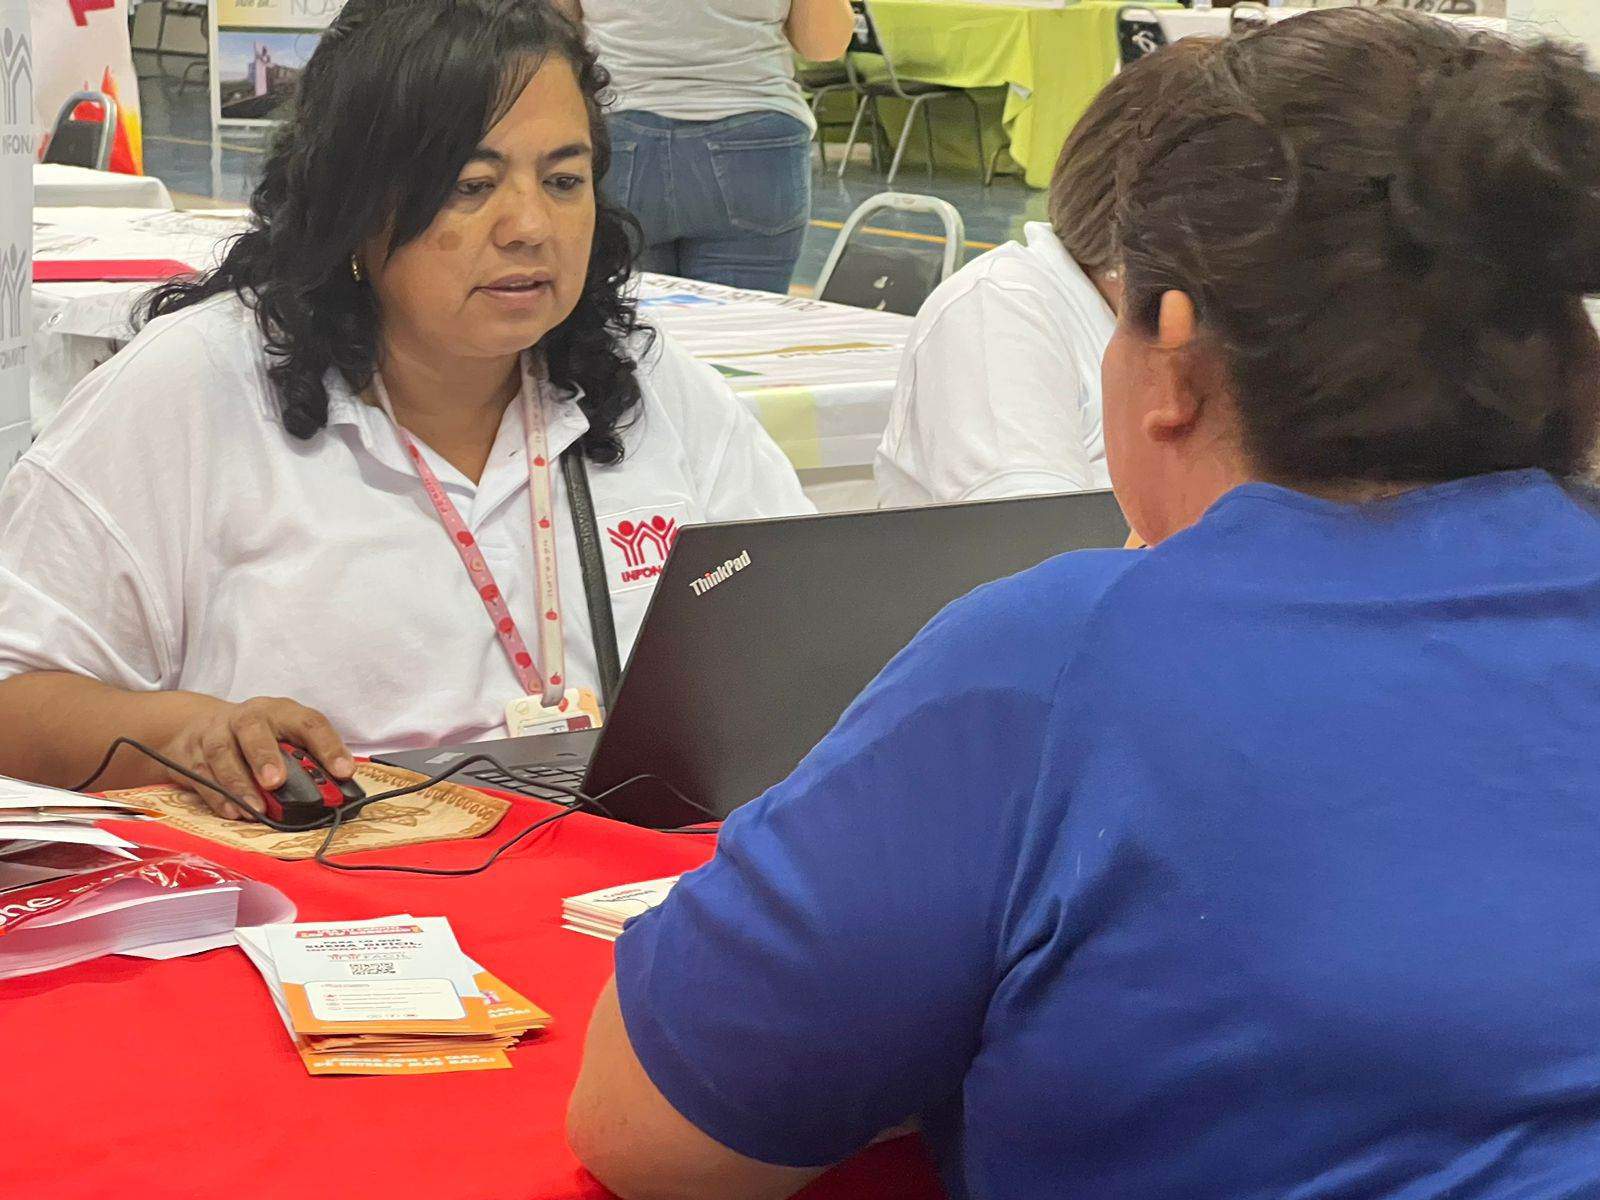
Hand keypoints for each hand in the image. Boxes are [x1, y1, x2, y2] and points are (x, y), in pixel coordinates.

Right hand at [157, 696, 354, 820]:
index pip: (309, 723)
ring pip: (222, 754)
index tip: (344, 772)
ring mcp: (215, 734)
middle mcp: (247, 718)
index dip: (328, 746)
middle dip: (265, 756)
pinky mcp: (191, 755)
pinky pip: (201, 776)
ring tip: (255, 808)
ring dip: (239, 784)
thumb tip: (337, 791)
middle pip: (253, 730)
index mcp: (280, 712)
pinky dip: (218, 796)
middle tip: (276, 782)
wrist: (197, 724)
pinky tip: (234, 812)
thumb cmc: (258, 736)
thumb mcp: (286, 737)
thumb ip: (308, 760)